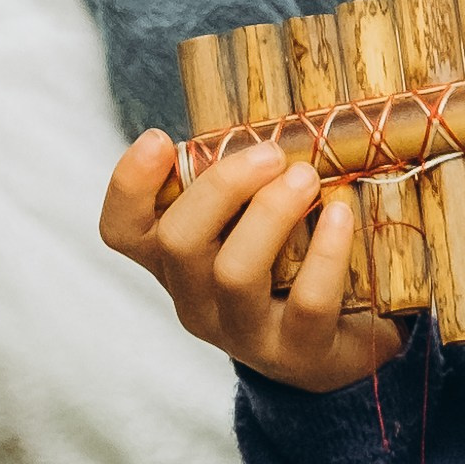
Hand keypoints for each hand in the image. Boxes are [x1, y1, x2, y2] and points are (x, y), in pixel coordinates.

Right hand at [101, 130, 405, 393]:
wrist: (342, 349)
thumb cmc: (294, 264)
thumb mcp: (256, 222)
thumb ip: (247, 179)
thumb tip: (276, 113)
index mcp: (175, 260)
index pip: (122, 230)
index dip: (128, 184)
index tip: (158, 138)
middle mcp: (195, 298)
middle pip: (178, 242)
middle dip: (222, 186)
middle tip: (272, 153)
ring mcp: (242, 331)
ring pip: (233, 273)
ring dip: (270, 214)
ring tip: (306, 178)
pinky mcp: (297, 350)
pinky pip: (306, 301)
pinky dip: (325, 254)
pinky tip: (342, 216)